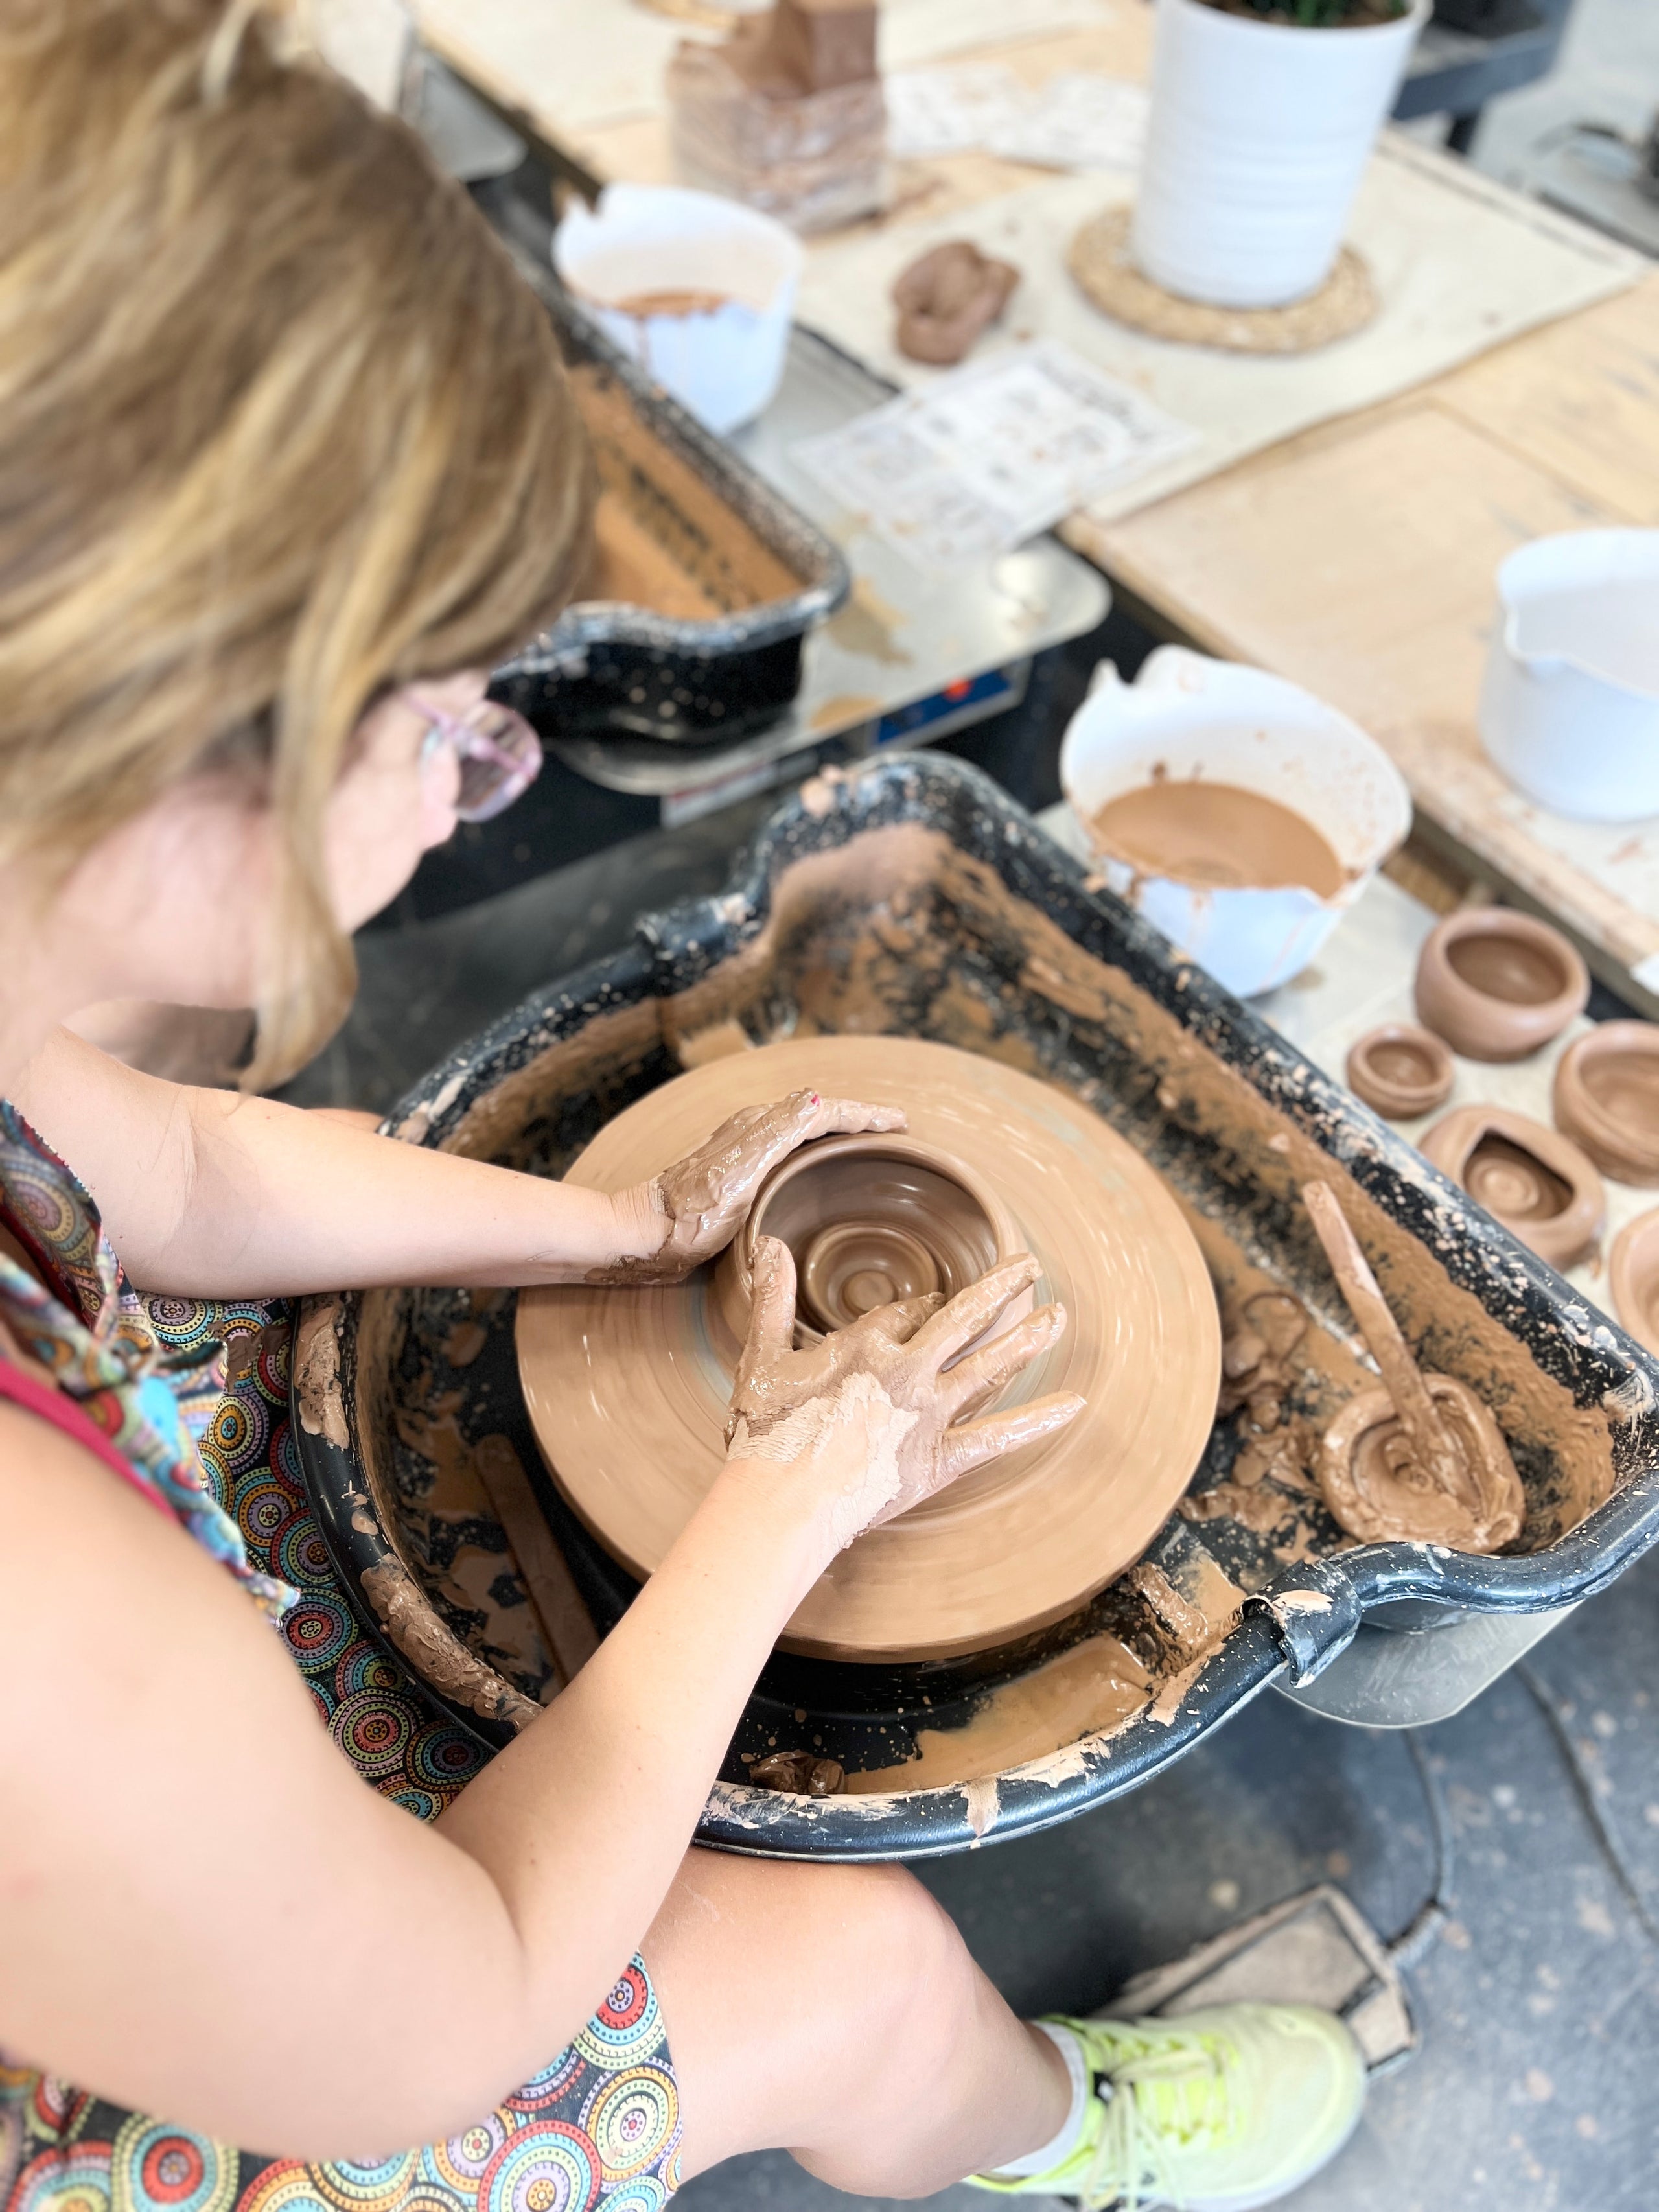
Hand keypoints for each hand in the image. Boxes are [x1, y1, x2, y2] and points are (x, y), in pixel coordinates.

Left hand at [593, 1090, 905, 1284]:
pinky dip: (815, 1147)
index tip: (900, 1123)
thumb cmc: (690, 1215)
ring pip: (803, 1128)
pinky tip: (819, 1168)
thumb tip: (818, 1098)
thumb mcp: (740, 1174)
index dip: (866, 1114)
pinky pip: (788, 1149)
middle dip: (858, 1116)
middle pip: (817, 1112)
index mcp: (760, 1127)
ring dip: (838, 1129)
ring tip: (867, 1141)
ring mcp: (743, 1150)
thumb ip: (778, 1132)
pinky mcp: (735, 1172)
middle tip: (893, 1129)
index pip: (826, 1109)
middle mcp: (753, 1130)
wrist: (644, 1236)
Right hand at [724, 1236, 1085, 1554]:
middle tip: (1030, 1266)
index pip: (908, 1313)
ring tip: (1059, 1315)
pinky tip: (1073, 1405)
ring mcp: (929, 1414)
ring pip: (989, 1367)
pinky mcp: (940, 1459)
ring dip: (1027, 1338)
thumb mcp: (763, 1356)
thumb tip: (771, 1245)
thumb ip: (773, 1297)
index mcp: (867, 1344)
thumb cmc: (767, 1433)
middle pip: (963, 1320)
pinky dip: (1037, 1421)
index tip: (935, 1302)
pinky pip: (998, 1437)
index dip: (922, 1307)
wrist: (782, 1502)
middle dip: (1000, 1288)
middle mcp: (907, 1371)